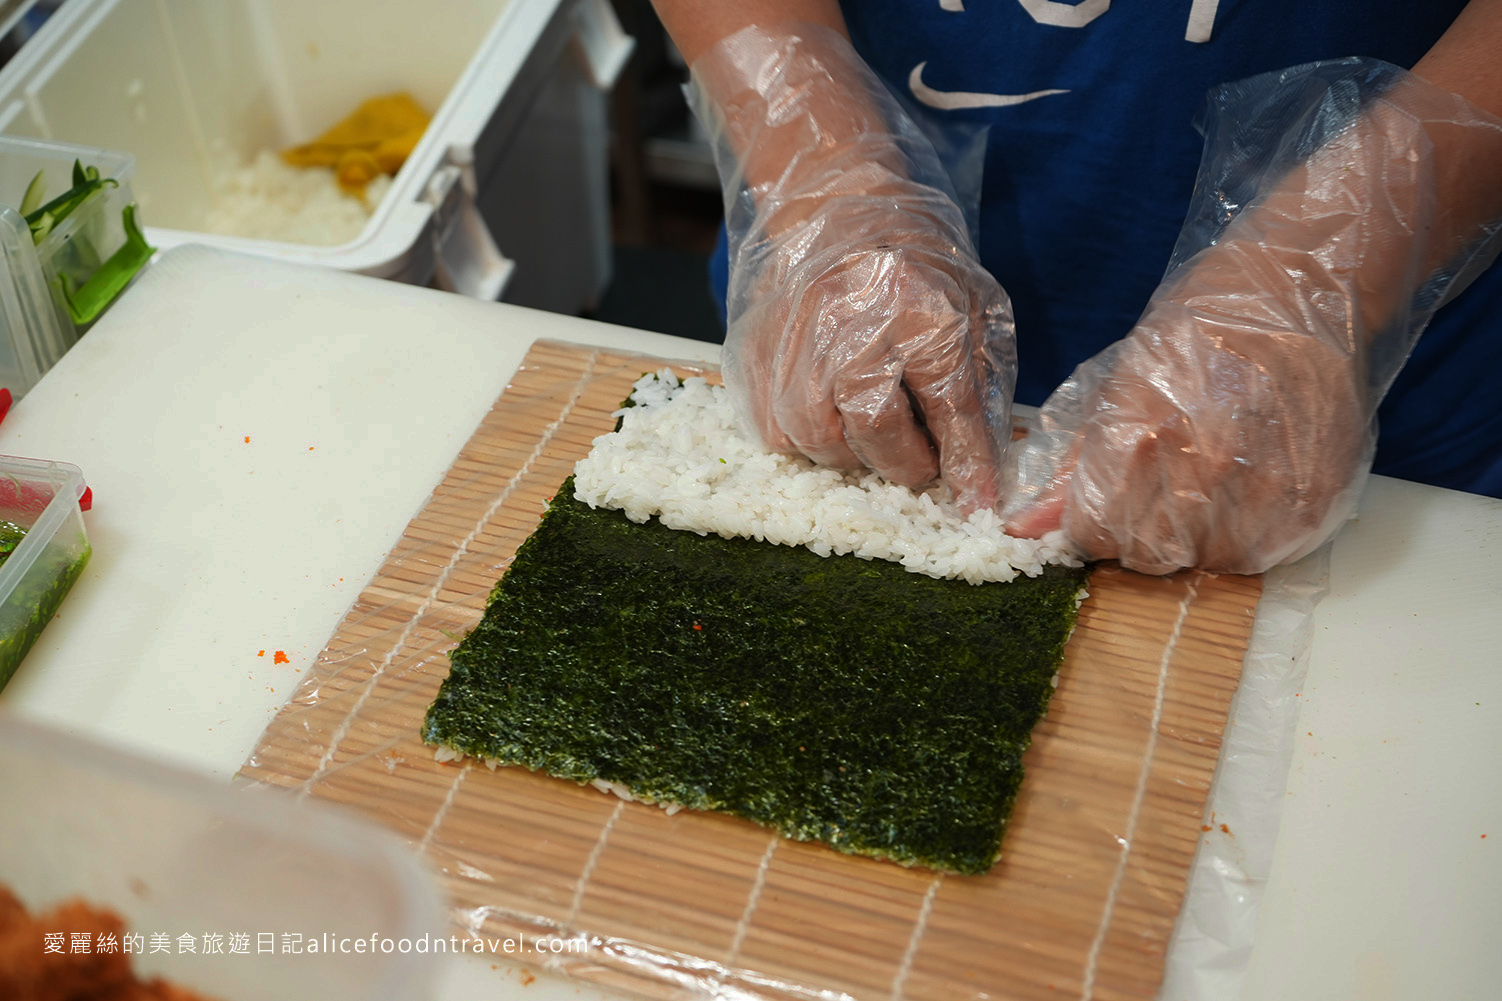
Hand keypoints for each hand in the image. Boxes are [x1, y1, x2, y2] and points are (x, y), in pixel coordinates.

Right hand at [692, 23, 1016, 512]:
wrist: (839, 208)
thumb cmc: (915, 265)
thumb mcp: (971, 308)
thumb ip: (977, 384)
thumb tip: (981, 466)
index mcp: (919, 308)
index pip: (949, 406)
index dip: (967, 463)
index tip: (977, 504)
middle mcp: (851, 325)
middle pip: (873, 429)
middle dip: (905, 463)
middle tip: (919, 463)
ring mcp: (794, 339)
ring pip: (817, 439)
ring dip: (851, 454)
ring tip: (872, 435)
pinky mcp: (755, 352)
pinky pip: (775, 431)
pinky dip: (806, 441)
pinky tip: (829, 418)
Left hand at [1005, 235, 1369, 574]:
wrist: (1302, 292)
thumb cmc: (1204, 326)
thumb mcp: (1122, 383)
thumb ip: (1076, 464)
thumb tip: (1024, 527)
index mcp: (1142, 437)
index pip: (1093, 534)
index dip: (1093, 525)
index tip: (1106, 505)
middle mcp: (1203, 472)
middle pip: (1147, 554)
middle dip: (1141, 533)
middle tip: (1162, 488)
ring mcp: (1263, 493)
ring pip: (1204, 561)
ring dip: (1198, 538)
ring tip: (1211, 482)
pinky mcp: (1312, 505)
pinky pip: (1261, 556)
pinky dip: (1247, 536)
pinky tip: (1248, 488)